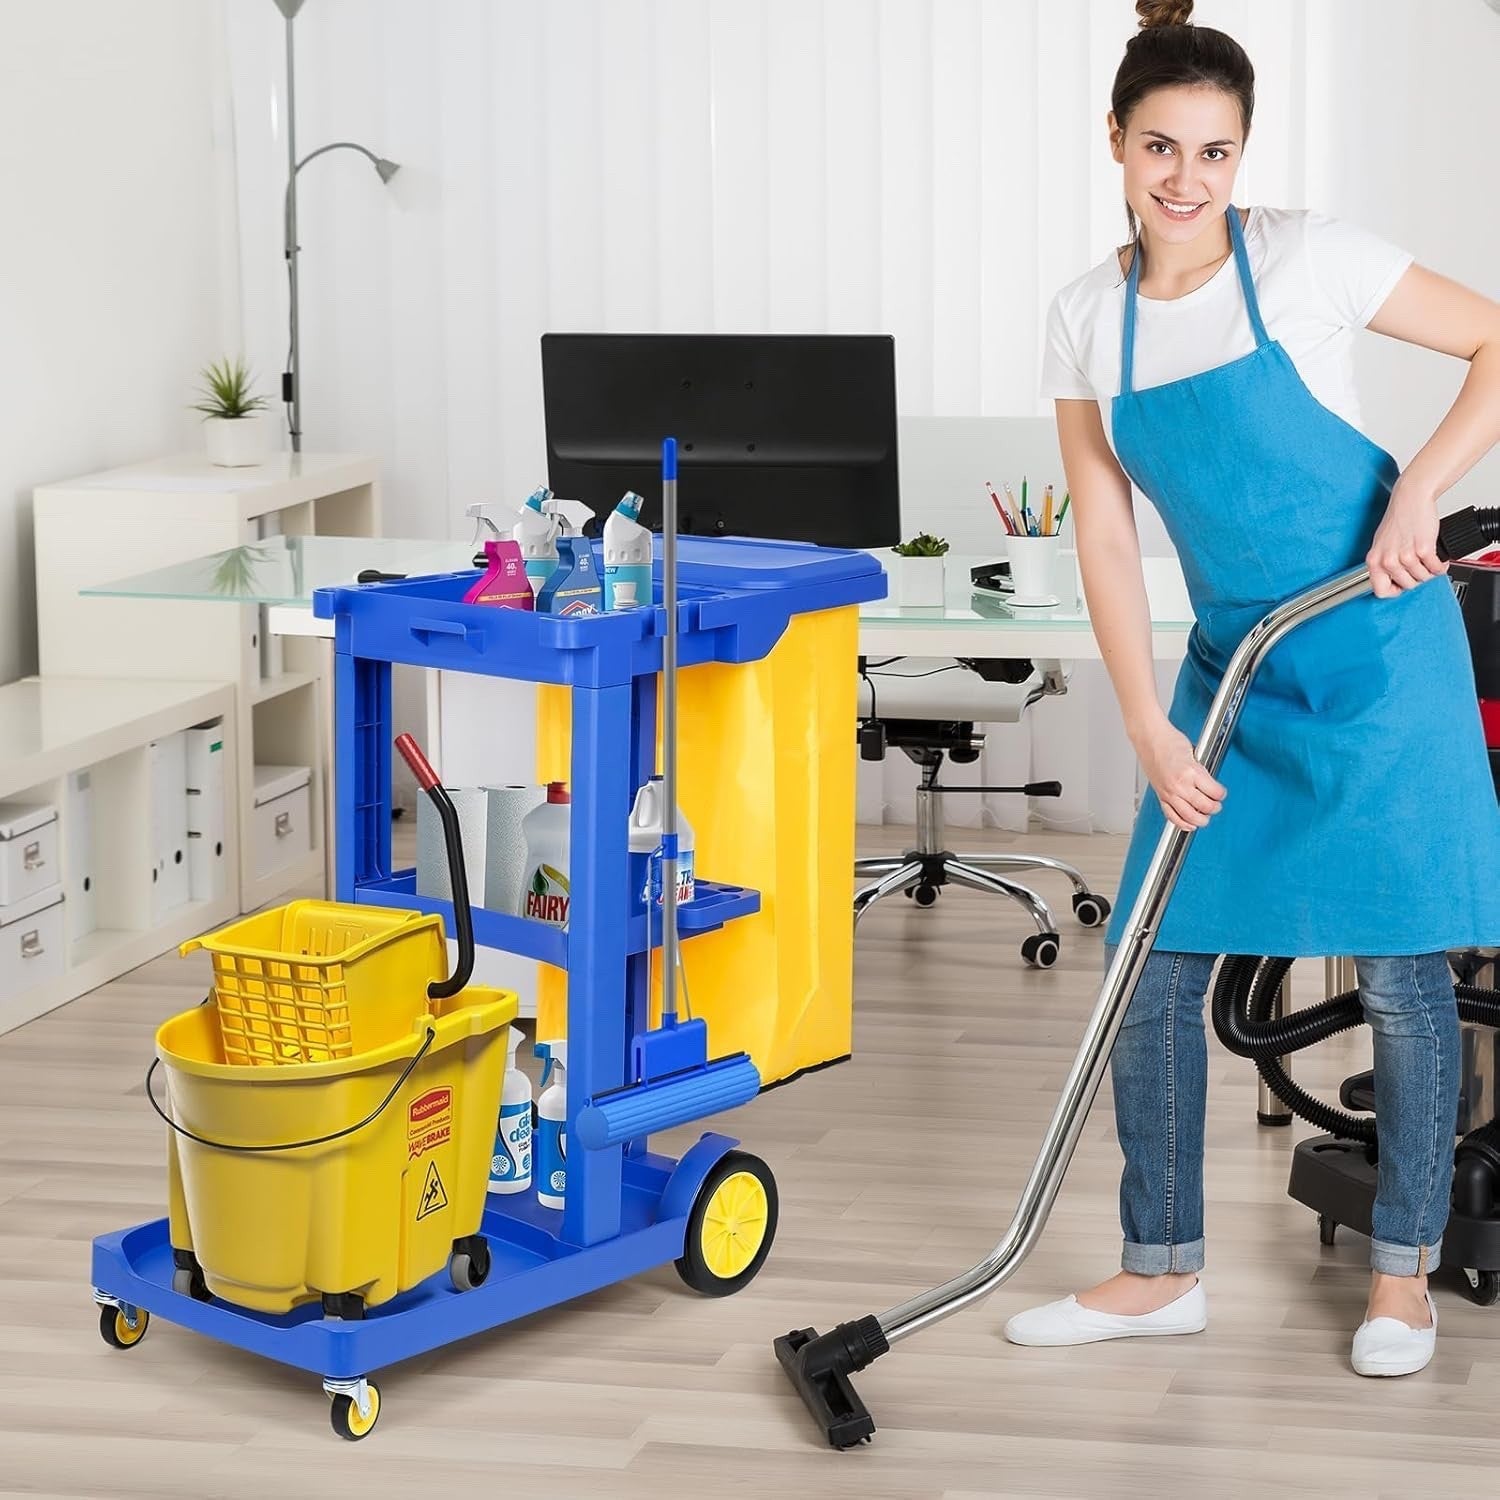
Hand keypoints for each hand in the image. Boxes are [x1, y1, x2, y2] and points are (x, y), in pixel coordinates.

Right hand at [1134, 719, 1226, 832]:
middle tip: (1216, 805)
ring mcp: (1169, 792)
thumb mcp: (1194, 753)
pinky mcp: (1160, 795)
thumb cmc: (1169, 741)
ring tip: (1205, 816)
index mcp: (1191, 772)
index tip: (1221, 793)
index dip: (1221, 794)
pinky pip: (1172, 816)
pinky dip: (1182, 823)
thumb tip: (1210, 785)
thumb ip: (1202, 772)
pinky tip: (1189, 824)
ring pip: (1189, 816)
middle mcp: (1180, 785)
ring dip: (1201, 820)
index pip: (1215, 792)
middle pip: (1205, 807)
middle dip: (1215, 807)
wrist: (1149, 738)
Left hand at [1366, 479, 1447, 598]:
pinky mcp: (1422, 549)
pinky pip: (1436, 568)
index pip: (1380, 591)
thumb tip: (1392, 580)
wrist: (1410, 499)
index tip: (1402, 585)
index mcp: (1374, 561)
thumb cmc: (1398, 518)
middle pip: (1407, 585)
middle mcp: (1387, 560)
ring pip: (1422, 578)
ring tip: (1430, 562)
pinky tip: (1439, 560)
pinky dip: (1441, 566)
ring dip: (1430, 572)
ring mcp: (1405, 556)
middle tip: (1421, 568)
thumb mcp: (1381, 544)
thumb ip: (1384, 562)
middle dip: (1417, 578)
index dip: (1395, 591)